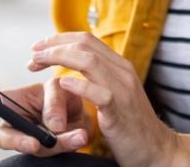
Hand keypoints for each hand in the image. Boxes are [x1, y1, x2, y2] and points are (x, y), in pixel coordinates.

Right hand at [0, 79, 91, 156]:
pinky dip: (71, 143)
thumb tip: (53, 126)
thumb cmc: (65, 98)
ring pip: (38, 147)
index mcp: (14, 103)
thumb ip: (54, 102)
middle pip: (4, 138)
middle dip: (19, 141)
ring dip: (58, 142)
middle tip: (35, 143)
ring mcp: (32, 141)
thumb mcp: (60, 90)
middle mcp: (18, 125)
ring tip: (77, 134)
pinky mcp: (48, 152)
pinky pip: (55, 152)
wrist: (86, 117)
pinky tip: (81, 136)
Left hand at [28, 32, 180, 166]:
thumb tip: (74, 68)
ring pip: (88, 61)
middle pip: (83, 45)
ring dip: (57, 58)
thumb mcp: (117, 95)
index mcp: (120, 66)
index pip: (87, 39)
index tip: (38, 47)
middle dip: (53, 46)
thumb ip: (100, 78)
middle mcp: (122, 72)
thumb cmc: (132, 125)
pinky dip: (78, 86)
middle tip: (32, 56)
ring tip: (37, 64)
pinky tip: (62, 85)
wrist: (158, 150)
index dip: (59, 39)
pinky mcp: (119, 111)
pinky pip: (98, 93)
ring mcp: (122, 90)